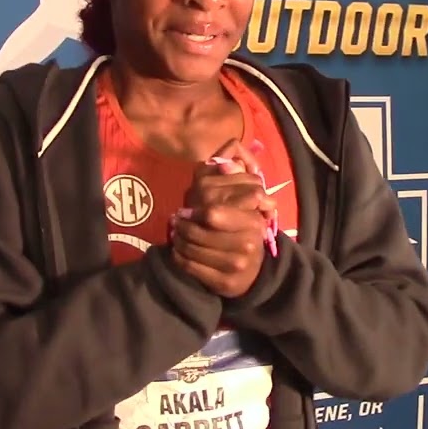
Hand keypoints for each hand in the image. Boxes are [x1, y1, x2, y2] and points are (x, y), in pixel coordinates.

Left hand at [171, 139, 273, 297]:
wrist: (252, 271)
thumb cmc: (243, 228)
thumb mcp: (245, 197)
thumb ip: (236, 168)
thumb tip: (233, 144)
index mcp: (251, 221)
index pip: (212, 213)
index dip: (193, 212)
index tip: (184, 210)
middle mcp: (247, 244)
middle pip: (198, 232)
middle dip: (181, 226)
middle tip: (176, 222)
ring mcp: (236, 266)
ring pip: (191, 249)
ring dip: (178, 241)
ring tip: (176, 235)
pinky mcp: (224, 284)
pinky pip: (190, 267)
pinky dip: (179, 258)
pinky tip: (179, 251)